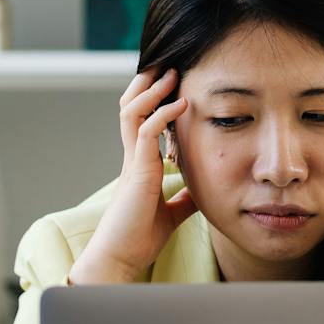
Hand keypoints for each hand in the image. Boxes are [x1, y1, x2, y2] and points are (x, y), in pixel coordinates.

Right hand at [70, 68, 198, 284]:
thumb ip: (184, 197)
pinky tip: (181, 104)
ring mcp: (132, 162)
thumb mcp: (172, 213)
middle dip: (148, 83)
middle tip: (168, 64)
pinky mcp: (136, 171)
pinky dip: (163, 114)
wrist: (120, 259)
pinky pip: (145, 132)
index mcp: (140, 164)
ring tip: (172, 73)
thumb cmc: (139, 238)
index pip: (142, 119)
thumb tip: (203, 190)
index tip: (172, 81)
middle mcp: (133, 157)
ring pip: (133, 111)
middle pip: (132, 106)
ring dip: (152, 90)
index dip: (153, 97)